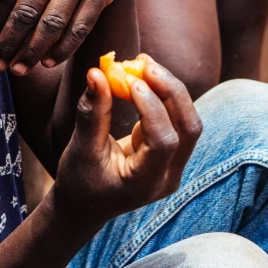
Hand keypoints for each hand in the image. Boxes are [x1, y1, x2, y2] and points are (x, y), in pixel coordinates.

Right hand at [50, 56, 202, 228]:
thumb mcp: (81, 149)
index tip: (131, 82)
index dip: (152, 109)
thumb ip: (92, 113)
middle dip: (170, 91)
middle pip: (188, 128)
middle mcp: (169, 176)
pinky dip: (164, 94)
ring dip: (169, 89)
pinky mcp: (173, 150)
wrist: (85, 204)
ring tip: (143, 64)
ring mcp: (175, 165)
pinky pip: (178, 118)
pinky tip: (144, 75)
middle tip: (144, 63)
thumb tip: (96, 73)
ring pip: (188, 120)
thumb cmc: (79, 180)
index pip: (164, 142)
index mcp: (146, 184)